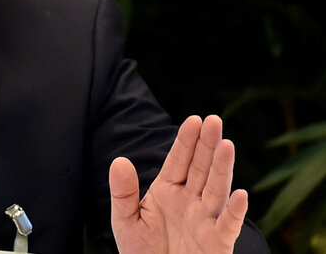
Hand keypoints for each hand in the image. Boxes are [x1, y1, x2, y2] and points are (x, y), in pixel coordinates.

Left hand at [109, 115, 248, 252]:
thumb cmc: (142, 251)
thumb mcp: (125, 220)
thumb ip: (123, 192)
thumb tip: (119, 161)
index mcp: (168, 191)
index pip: (178, 161)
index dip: (186, 141)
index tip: (193, 120)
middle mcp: (190, 201)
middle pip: (201, 169)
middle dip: (207, 145)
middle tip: (214, 120)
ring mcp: (205, 219)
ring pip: (216, 190)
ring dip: (222, 169)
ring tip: (227, 145)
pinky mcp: (217, 242)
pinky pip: (227, 225)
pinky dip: (234, 211)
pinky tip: (241, 195)